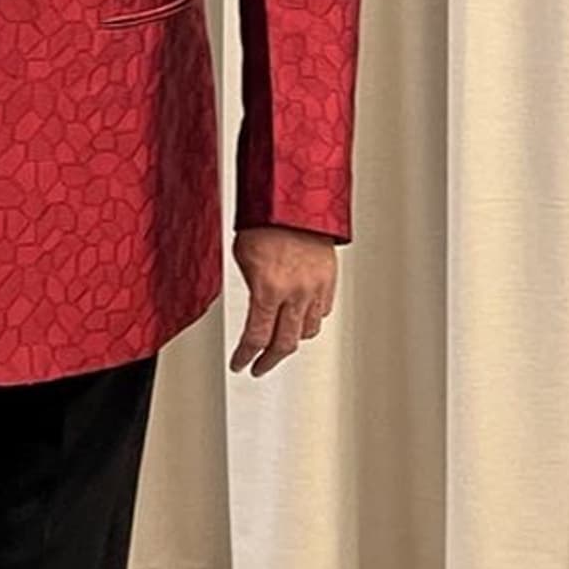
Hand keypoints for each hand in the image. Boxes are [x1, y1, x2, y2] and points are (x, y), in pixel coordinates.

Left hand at [229, 225, 336, 376]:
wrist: (295, 201)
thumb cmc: (265, 222)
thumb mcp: (244, 259)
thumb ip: (250, 290)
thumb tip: (252, 310)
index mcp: (269, 289)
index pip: (256, 338)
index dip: (245, 356)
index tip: (239, 364)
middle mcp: (295, 293)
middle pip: (284, 344)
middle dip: (268, 360)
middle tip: (259, 367)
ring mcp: (315, 288)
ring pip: (307, 331)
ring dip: (291, 340)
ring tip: (280, 343)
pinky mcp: (329, 281)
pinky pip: (322, 312)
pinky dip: (310, 320)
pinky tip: (301, 319)